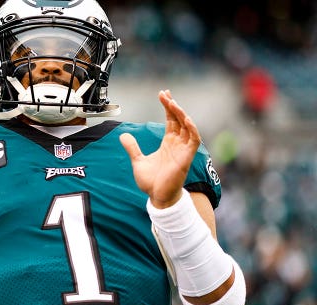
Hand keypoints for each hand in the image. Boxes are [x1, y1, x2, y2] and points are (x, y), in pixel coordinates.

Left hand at [120, 90, 201, 207]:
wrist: (157, 197)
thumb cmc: (151, 182)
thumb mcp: (138, 160)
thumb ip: (132, 147)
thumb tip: (123, 135)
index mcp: (168, 143)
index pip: (171, 120)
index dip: (168, 107)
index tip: (163, 94)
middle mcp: (177, 144)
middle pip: (179, 120)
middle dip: (173, 105)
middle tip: (165, 94)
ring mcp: (183, 150)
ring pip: (187, 126)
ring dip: (181, 113)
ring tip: (172, 102)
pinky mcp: (186, 157)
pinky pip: (194, 140)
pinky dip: (192, 129)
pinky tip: (186, 118)